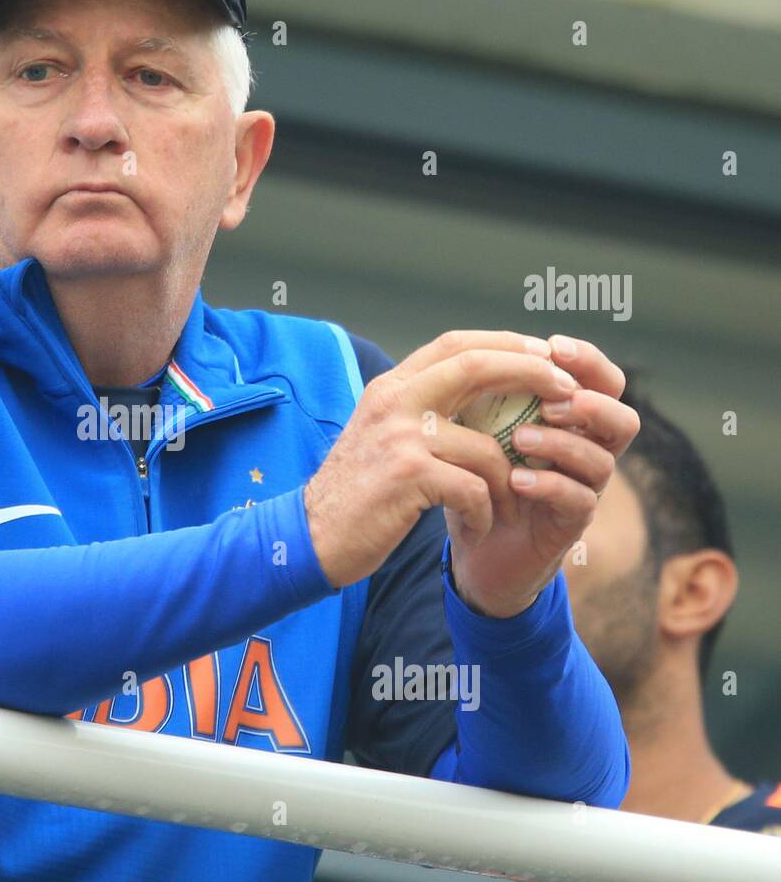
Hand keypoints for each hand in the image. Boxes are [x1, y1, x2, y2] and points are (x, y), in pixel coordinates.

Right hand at [303, 331, 638, 615]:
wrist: (312, 537)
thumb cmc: (357, 493)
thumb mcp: (384, 436)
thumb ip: (422, 411)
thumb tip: (483, 394)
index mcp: (391, 387)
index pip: (455, 344)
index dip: (505, 344)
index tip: (544, 355)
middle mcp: (394, 401)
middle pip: (476, 365)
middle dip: (532, 374)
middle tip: (568, 392)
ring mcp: (400, 437)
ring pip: (486, 444)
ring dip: (507, 479)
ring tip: (503, 504)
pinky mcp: (407, 476)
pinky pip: (472, 487)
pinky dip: (483, 510)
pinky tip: (476, 525)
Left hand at [444, 333, 637, 615]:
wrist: (473, 546)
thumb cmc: (477, 477)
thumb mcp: (475, 429)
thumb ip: (482, 393)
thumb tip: (465, 346)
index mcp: (571, 421)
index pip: (602, 380)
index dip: (588, 360)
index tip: (552, 347)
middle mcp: (588, 452)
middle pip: (623, 418)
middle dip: (591, 403)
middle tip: (550, 400)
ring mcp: (584, 490)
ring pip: (603, 459)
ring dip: (563, 443)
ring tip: (521, 439)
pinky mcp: (571, 525)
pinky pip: (578, 500)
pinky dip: (549, 485)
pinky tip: (516, 479)